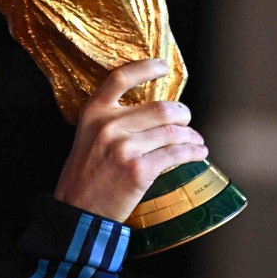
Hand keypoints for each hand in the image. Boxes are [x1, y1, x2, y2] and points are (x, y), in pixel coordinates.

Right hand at [53, 58, 208, 221]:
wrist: (78, 211)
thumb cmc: (86, 174)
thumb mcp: (89, 137)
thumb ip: (113, 120)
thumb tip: (155, 111)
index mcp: (94, 113)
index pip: (120, 78)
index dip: (145, 68)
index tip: (162, 66)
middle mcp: (108, 126)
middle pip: (160, 108)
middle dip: (182, 114)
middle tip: (186, 120)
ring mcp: (124, 148)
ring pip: (172, 132)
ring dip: (191, 136)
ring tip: (196, 140)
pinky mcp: (139, 170)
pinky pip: (175, 154)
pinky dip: (193, 152)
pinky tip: (198, 153)